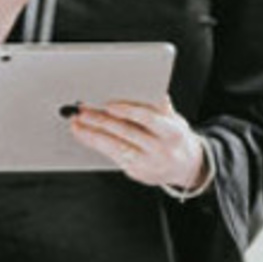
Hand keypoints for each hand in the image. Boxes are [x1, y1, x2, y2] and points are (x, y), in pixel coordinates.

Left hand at [68, 95, 207, 190]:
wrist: (186, 167)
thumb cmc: (175, 138)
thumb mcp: (176, 120)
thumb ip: (160, 107)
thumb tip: (150, 89)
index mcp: (172, 133)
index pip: (148, 119)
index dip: (128, 111)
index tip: (108, 104)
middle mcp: (159, 150)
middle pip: (126, 133)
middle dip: (101, 121)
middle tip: (82, 110)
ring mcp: (147, 163)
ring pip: (115, 147)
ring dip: (92, 135)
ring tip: (77, 123)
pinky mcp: (136, 172)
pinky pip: (112, 157)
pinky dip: (97, 145)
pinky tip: (85, 136)